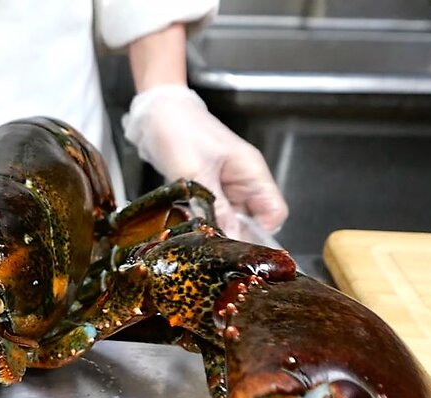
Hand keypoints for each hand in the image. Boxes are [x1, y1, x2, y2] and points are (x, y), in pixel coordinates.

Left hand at [122, 85, 287, 242]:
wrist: (155, 115)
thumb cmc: (180, 131)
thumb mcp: (197, 172)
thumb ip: (215, 207)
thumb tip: (230, 238)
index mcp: (252, 172)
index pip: (275, 213)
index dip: (261, 234)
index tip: (239, 249)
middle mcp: (243, 182)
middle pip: (253, 222)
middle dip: (236, 237)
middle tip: (215, 250)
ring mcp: (225, 187)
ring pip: (231, 221)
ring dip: (217, 231)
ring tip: (200, 240)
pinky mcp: (206, 191)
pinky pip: (212, 214)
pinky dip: (203, 223)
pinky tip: (189, 228)